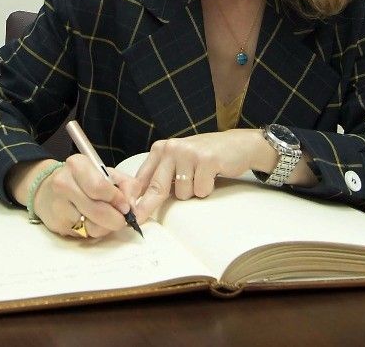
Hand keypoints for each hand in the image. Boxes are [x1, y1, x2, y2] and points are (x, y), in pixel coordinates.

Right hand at [32, 156, 138, 240]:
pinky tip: (92, 222)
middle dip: (117, 219)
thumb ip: (126, 185)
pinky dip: (94, 231)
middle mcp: (64, 183)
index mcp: (77, 165)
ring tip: (106, 219)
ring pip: (93, 227)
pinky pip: (85, 234)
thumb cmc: (82, 180)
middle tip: (123, 219)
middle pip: (98, 210)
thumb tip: (132, 206)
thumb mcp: (106, 173)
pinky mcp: (58, 224)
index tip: (126, 206)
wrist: (47, 190)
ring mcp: (58, 206)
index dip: (118, 200)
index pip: (100, 188)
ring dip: (106, 227)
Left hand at [130, 130, 273, 222]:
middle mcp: (172, 148)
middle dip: (147, 207)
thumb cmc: (204, 158)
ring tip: (201, 177)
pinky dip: (207, 189)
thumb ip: (161, 176)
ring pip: (183, 193)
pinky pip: (201, 190)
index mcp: (161, 149)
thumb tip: (140, 200)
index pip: (143, 177)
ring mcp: (189, 153)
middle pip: (157, 187)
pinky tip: (212, 175)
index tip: (128, 214)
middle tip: (138, 220)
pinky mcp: (207, 160)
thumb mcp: (178, 161)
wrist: (237, 145)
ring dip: (193, 192)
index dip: (134, 198)